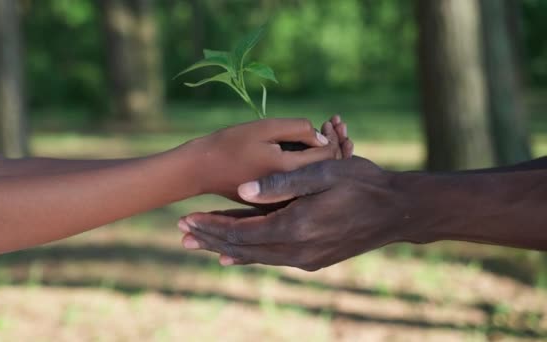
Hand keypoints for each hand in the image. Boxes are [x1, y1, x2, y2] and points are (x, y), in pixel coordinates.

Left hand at [179, 157, 411, 270]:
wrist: (397, 211)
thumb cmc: (363, 184)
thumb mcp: (325, 172)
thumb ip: (282, 183)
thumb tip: (243, 190)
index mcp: (297, 226)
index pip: (242, 230)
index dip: (212, 225)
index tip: (186, 219)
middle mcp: (298, 250)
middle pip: (243, 247)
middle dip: (211, 239)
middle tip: (181, 233)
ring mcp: (307, 259)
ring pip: (256, 256)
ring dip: (226, 248)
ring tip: (199, 243)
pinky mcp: (314, 260)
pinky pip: (272, 258)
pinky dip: (249, 255)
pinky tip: (233, 256)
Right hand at [188, 118, 340, 197]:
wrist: (202, 170)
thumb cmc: (230, 144)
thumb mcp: (264, 128)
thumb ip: (298, 129)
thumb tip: (323, 137)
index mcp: (290, 173)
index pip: (328, 156)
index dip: (334, 136)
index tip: (331, 121)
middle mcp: (292, 192)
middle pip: (327, 169)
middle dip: (336, 143)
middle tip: (337, 122)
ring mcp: (285, 199)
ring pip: (316, 177)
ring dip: (325, 153)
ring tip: (329, 129)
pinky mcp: (278, 201)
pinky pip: (303, 182)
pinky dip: (311, 163)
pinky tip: (312, 146)